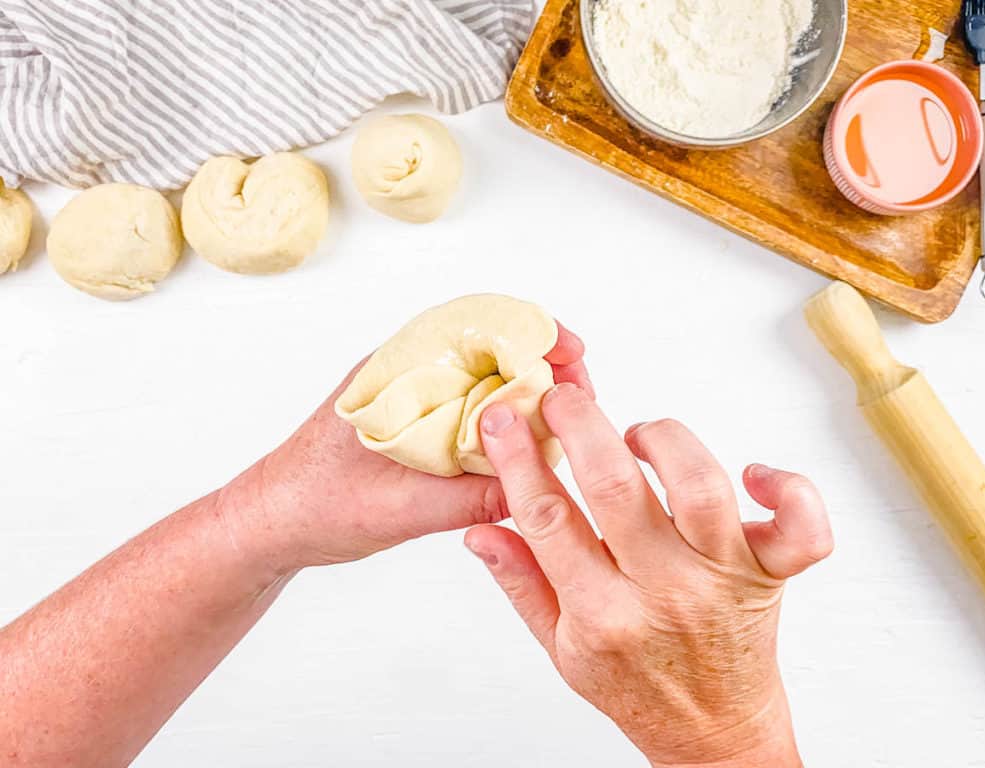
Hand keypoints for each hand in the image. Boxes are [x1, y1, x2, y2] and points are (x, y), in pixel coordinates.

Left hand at [221, 323, 592, 574]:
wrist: (268, 523)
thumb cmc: (313, 507)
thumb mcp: (398, 510)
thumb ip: (467, 500)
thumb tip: (537, 489)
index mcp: (395, 372)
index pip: (476, 326)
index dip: (532, 332)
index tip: (572, 352)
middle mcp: (405, 372)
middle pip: (490, 345)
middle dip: (543, 364)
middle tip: (582, 396)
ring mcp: (410, 395)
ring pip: (483, 376)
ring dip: (527, 391)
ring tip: (565, 420)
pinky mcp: (415, 422)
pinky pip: (471, 405)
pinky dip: (505, 417)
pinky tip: (526, 443)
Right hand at [464, 384, 831, 767]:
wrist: (712, 730)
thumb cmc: (638, 685)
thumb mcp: (562, 650)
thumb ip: (522, 584)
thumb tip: (483, 532)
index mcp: (602, 615)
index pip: (547, 519)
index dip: (518, 459)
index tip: (503, 419)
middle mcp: (664, 592)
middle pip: (617, 487)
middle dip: (580, 425)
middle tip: (562, 399)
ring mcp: (721, 578)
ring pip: (700, 484)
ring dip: (662, 440)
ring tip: (637, 436)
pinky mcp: (768, 573)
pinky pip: (800, 526)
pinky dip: (787, 489)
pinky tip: (753, 473)